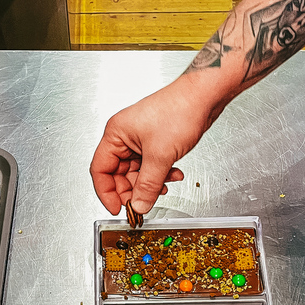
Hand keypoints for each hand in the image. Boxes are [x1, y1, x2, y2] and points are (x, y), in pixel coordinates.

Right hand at [90, 78, 214, 214]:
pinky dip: (160, 174)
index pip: (100, 170)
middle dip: (132, 189)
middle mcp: (124, 137)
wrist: (204, 96)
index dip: (106, 192)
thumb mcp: (160, 155)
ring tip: (164, 187)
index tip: (116, 208)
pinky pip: (150, 165)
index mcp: (115, 134)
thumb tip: (139, 204)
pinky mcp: (154, 141)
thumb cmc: (179, 109)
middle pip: (118, 173)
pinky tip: (173, 175)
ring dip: (150, 183)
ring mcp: (139, 139)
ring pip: (136, 171)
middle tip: (143, 203)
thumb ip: (147, 185)